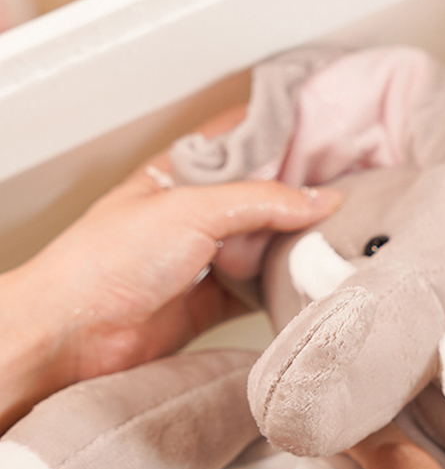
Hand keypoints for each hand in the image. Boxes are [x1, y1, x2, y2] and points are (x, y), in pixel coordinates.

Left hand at [0, 107, 339, 431]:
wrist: (75, 334)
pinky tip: (304, 283)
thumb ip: (261, 201)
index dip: (284, 134)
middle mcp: (194, 213)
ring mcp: (203, 258)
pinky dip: (280, 288)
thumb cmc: (105, 261)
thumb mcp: (192, 210)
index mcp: (182, 173)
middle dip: (300, 196)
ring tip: (335, 238)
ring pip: (262, 245)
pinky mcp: (209, 301)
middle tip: (346, 193)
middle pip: (260, 197)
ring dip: (293, 246)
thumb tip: (318, 199)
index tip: (329, 134)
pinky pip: (255, 289)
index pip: (243, 142)